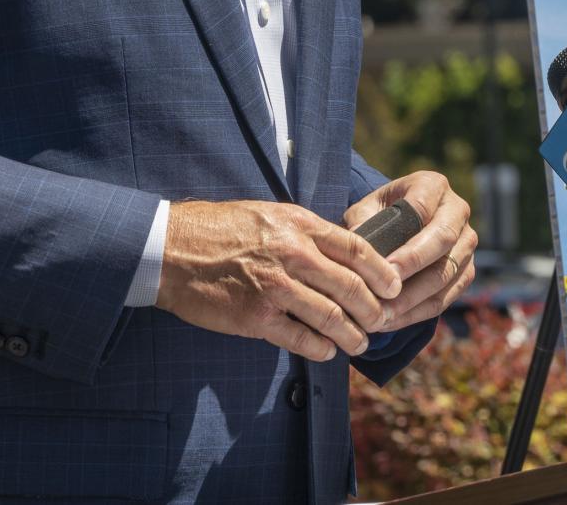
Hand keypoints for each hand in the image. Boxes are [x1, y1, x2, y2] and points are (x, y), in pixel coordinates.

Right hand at [156, 200, 402, 361]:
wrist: (172, 249)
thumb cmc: (220, 229)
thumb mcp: (269, 214)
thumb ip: (305, 231)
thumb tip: (341, 250)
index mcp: (299, 225)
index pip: (357, 249)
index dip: (383, 272)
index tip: (394, 287)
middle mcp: (293, 254)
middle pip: (352, 287)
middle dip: (373, 310)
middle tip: (381, 321)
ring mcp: (275, 288)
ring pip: (332, 317)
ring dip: (352, 336)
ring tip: (358, 344)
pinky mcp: (256, 318)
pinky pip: (301, 339)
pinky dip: (320, 349)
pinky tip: (326, 352)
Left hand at [344, 170, 476, 330]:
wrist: (401, 224)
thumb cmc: (379, 214)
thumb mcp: (367, 209)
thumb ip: (361, 223)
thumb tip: (356, 252)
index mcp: (433, 185)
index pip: (423, 210)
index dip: (406, 242)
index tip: (385, 269)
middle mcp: (457, 210)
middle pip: (443, 240)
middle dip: (413, 270)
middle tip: (385, 295)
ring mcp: (467, 242)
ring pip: (447, 274)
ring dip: (413, 299)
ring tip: (382, 315)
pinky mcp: (467, 270)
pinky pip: (447, 296)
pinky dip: (418, 312)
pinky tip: (391, 322)